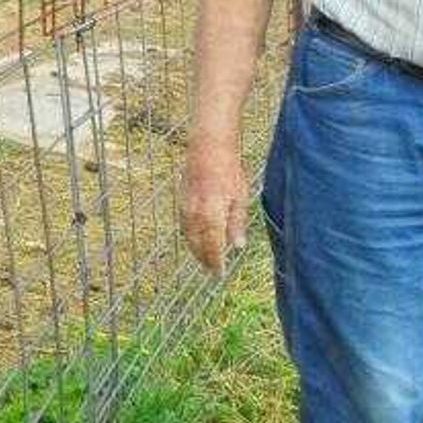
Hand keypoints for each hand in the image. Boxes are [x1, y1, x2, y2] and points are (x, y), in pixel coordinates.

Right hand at [179, 131, 249, 273]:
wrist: (209, 148)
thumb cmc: (229, 170)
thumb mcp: (240, 197)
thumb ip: (237, 223)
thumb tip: (237, 247)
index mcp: (212, 214)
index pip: (212, 246)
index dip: (215, 261)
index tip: (220, 273)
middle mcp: (196, 214)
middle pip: (197, 244)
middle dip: (204, 259)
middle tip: (212, 271)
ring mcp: (186, 207)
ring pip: (188, 236)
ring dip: (196, 250)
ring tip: (204, 260)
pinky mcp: (181, 201)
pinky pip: (184, 226)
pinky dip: (190, 237)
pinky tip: (196, 240)